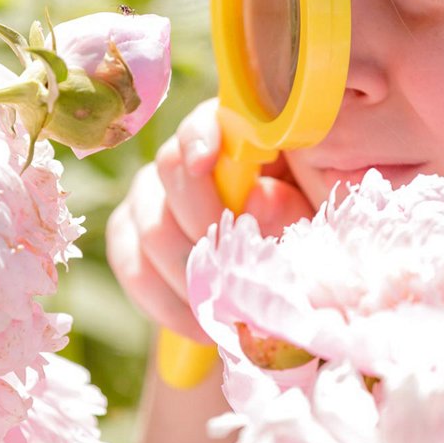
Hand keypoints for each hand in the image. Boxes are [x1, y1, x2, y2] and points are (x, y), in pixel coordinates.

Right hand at [106, 99, 310, 339]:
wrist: (275, 293)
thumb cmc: (307, 246)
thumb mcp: (314, 227)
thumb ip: (290, 209)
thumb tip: (256, 202)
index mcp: (244, 138)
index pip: (209, 118)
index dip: (199, 135)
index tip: (204, 163)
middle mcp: (190, 155)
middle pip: (169, 168)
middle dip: (199, 225)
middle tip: (232, 269)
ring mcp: (153, 192)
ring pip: (148, 223)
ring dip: (186, 274)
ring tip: (223, 311)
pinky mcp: (130, 232)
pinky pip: (129, 261)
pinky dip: (161, 299)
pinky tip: (197, 323)